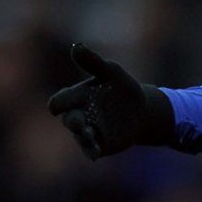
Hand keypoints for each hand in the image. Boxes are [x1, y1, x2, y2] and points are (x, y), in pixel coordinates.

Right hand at [47, 43, 172, 159]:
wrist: (142, 109)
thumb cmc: (121, 87)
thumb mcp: (110, 72)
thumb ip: (92, 62)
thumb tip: (76, 46)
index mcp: (76, 97)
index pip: (60, 101)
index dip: (59, 103)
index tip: (59, 104)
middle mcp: (79, 116)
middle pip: (70, 120)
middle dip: (73, 120)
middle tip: (78, 121)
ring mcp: (89, 131)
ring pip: (81, 137)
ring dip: (83, 138)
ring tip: (88, 135)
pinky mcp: (101, 144)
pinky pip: (93, 149)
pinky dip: (92, 151)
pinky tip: (95, 155)